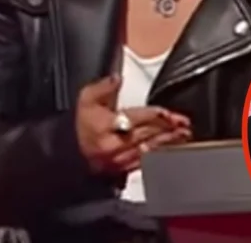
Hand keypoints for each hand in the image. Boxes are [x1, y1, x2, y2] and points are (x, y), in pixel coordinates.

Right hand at [75, 75, 190, 174]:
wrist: (65, 152)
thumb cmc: (79, 125)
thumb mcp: (86, 99)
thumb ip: (104, 86)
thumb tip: (116, 78)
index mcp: (108, 125)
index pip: (139, 118)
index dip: (157, 115)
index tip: (171, 114)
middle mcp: (115, 144)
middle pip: (148, 134)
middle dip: (169, 129)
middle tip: (185, 125)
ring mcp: (119, 160)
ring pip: (149, 149)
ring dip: (168, 142)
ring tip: (183, 136)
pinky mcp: (121, 170)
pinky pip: (144, 161)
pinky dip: (158, 154)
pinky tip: (169, 149)